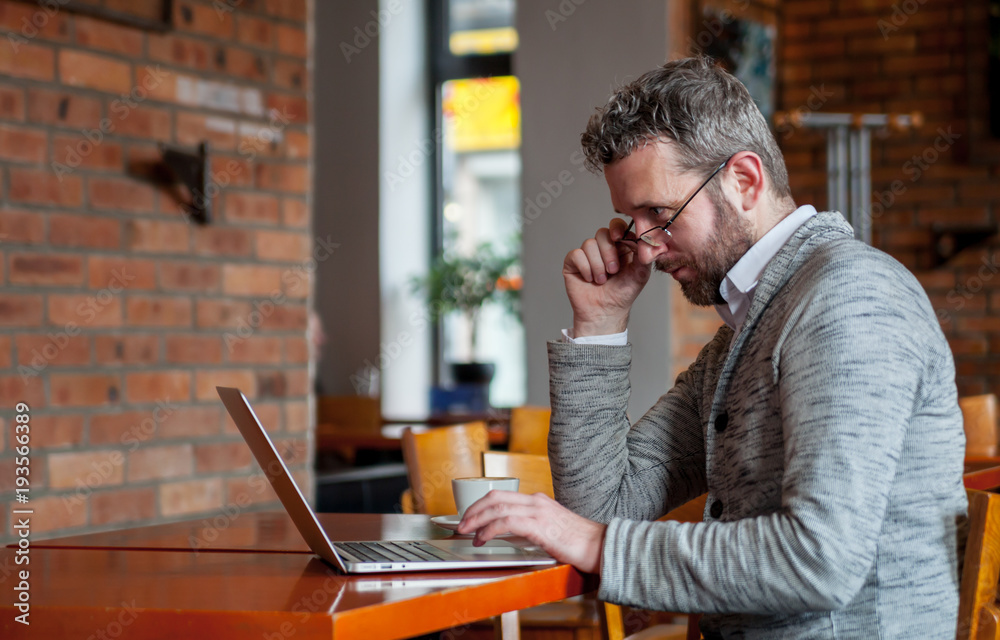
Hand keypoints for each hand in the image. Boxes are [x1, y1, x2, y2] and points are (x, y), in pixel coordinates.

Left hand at [457, 490, 606, 573]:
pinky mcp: (540, 525)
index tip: (471, 517)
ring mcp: (538, 511)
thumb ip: (534, 530)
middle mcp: (536, 502)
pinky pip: (506, 522)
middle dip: (473, 510)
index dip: (482, 505)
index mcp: (539, 502)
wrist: (602, 547)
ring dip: (476, 520)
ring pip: (497, 507)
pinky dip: (490, 529)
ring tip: (466, 532)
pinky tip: (483, 538)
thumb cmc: (581, 544)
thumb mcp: (553, 532)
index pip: (503, 496)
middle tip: (461, 523)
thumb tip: (513, 537)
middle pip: (495, 497)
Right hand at [563, 218, 651, 336]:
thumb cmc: (623, 294)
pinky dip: (585, 268)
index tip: (618, 237)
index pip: (617, 227)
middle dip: (608, 253)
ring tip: (602, 280)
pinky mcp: (573, 263)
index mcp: (620, 247)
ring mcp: (587, 255)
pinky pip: (576, 254)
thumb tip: (643, 238)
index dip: (617, 229)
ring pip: (589, 244)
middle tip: (613, 271)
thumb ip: (644, 254)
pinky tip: (589, 279)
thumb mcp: (641, 273)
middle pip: (602, 233)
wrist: (605, 312)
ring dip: (597, 265)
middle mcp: (602, 248)